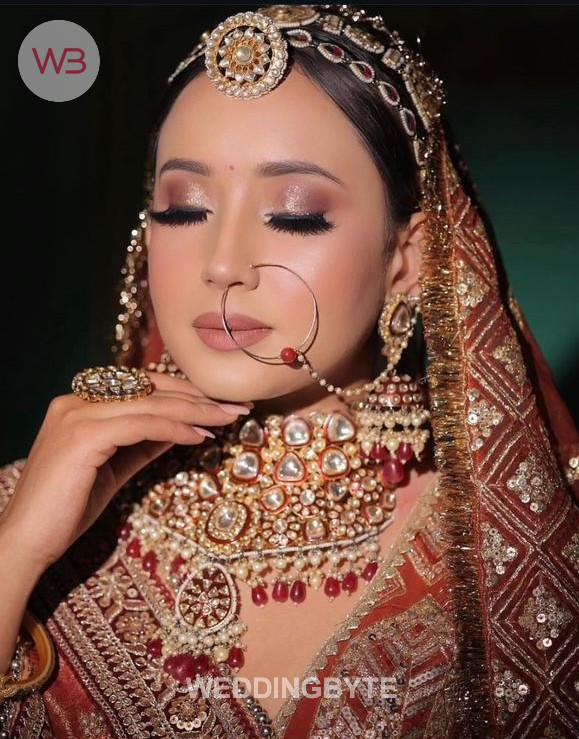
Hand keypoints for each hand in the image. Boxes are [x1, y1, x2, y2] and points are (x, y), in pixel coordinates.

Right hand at [0, 371, 252, 570]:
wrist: (26, 541)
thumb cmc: (67, 508)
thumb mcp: (114, 467)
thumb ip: (143, 443)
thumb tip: (183, 426)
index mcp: (79, 403)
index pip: (142, 387)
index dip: (184, 393)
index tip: (219, 403)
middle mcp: (76, 400)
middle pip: (150, 390)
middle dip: (198, 397)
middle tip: (237, 406)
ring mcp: (77, 414)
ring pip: (151, 403)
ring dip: (196, 410)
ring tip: (228, 419)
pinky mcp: (84, 434)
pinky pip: (143, 424)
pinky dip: (176, 428)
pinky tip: (200, 435)